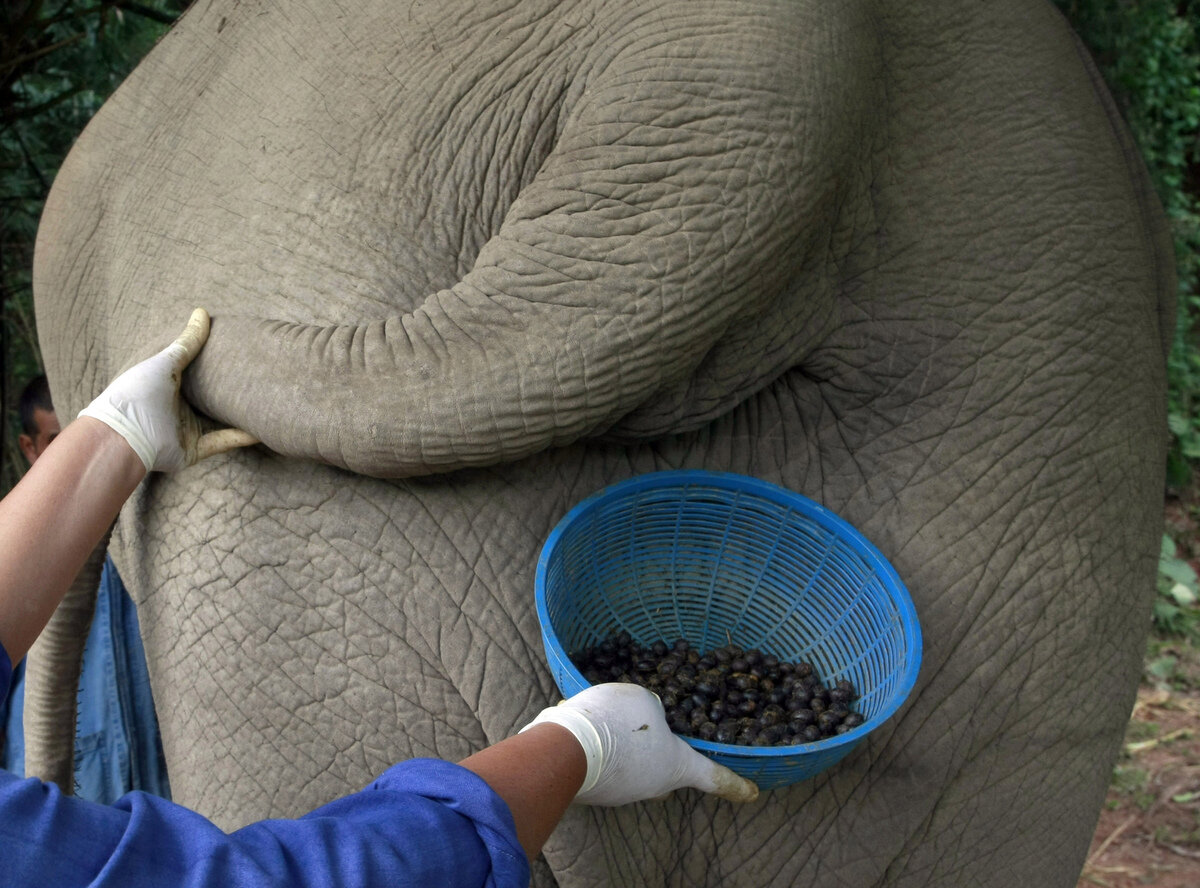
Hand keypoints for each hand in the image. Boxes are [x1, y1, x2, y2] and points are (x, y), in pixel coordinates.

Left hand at [78, 308, 257, 471]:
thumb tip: (202, 313)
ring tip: (264, 402)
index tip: (237, 350)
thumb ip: (187, 342)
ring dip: (240, 415)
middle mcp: (176, 407)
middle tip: (257, 375)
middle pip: (209, 397)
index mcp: (166, 385)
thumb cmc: (138, 393)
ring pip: (219, 421)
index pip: (193, 372)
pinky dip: (240, 437)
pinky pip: (221, 442)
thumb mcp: (164, 361)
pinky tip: (261, 431)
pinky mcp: (193, 450)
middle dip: (231, 390)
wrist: (124, 436)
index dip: (213, 362)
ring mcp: (185, 429)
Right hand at [522, 683, 758, 805]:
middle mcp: (652, 786)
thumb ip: (653, 709)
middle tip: (660, 733)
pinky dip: (602, 744)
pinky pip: (605, 762)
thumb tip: (644, 717)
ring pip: (632, 765)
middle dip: (665, 755)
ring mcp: (620, 792)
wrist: (566, 747)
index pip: (713, 777)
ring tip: (611, 718)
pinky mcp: (594, 788)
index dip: (734, 784)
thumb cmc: (617, 723)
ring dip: (627, 744)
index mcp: (676, 766)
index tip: (752, 793)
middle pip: (667, 771)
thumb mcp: (645, 701)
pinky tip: (590, 726)